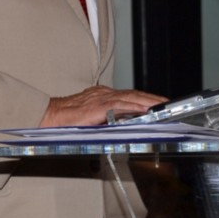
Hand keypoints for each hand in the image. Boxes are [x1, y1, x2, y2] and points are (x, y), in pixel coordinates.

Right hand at [38, 85, 167, 127]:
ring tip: (162, 105)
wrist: (51, 116)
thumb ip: (105, 117)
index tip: (158, 102)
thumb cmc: (68, 119)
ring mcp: (102, 98)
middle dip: (151, 98)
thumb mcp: (91, 116)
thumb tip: (121, 124)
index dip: (144, 98)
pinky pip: (121, 104)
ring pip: (130, 97)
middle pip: (133, 94)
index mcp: (102, 95)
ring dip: (148, 101)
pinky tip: (146, 109)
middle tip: (167, 103)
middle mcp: (104, 93)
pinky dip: (136, 106)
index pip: (128, 95)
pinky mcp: (99, 105)